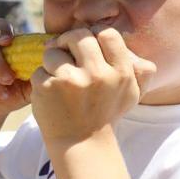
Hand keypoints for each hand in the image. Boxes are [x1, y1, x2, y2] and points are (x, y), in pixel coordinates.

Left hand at [30, 27, 156, 143]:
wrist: (81, 144)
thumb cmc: (105, 114)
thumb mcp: (132, 94)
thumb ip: (140, 69)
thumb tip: (128, 43)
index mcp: (121, 73)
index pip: (107, 34)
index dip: (94, 35)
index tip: (87, 46)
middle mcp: (98, 75)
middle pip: (78, 35)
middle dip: (67, 42)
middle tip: (65, 53)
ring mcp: (71, 81)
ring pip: (53, 50)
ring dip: (52, 61)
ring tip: (59, 79)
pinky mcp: (47, 87)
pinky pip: (39, 69)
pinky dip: (41, 79)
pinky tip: (51, 95)